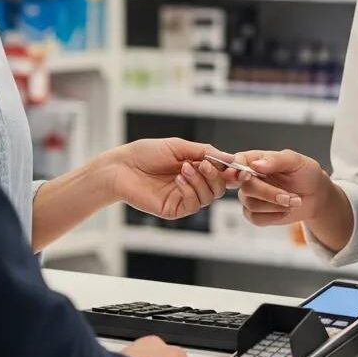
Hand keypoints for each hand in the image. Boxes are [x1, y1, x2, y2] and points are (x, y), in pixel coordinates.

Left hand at [107, 138, 234, 219]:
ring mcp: (183, 198)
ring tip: (184, 169)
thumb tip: (231, 157)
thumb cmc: (146, 153)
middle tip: (202, 164)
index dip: (231, 171)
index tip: (235, 165)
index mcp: (195, 168)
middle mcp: (192, 185)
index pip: (221, 173)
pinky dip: (190, 190)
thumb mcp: (179, 147)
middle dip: (216, 175)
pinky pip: (193, 204)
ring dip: (201, 181)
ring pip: (209, 197)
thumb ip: (205, 152)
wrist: (121, 166)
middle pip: (219, 188)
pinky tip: (178, 179)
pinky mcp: (174, 209)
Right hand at [234, 149, 333, 225]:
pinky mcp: (255, 214)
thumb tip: (256, 164)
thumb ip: (276, 160)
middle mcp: (248, 178)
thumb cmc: (304, 173)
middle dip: (269, 193)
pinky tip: (286, 209)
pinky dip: (275, 216)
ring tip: (293, 200)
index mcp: (254, 160)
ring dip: (276, 205)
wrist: (315, 195)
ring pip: (251, 205)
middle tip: (289, 195)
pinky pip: (257, 219)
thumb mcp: (295, 161)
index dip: (235, 170)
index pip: (236, 162)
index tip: (245, 175)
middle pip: (245, 187)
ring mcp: (250, 197)